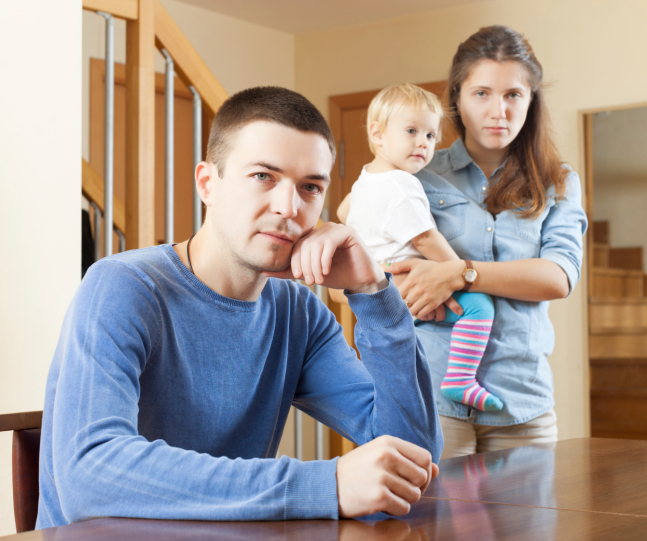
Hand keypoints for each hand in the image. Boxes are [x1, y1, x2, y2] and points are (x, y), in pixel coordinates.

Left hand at [262, 222, 386, 294]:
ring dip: (315, 265)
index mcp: (314, 236)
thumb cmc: (338, 276)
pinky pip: (329, 243)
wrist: (362, 281)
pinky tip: (327, 271)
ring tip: (319, 279)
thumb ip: (288, 272)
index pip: (297, 244)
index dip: (295, 260)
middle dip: (305, 264)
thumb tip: (264, 272)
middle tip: (310, 280)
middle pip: (305, 244)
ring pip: (316, 244)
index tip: (299, 277)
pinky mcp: (348, 231)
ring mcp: (337, 228)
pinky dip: (325, 259)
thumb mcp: (310, 274)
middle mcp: (324, 228)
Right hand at [336, 435, 438, 517]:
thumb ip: (407, 459)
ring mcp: (382, 477)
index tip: (415, 478)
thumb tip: (436, 469)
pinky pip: (404, 508)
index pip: (425, 457)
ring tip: (387, 494)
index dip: (425, 471)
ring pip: (415, 495)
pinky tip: (382, 503)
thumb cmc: (358, 469)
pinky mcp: (378, 497)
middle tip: (400, 489)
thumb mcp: (380, 455)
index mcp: (388, 442)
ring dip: (405, 499)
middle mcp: (386, 456)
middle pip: (423, 477)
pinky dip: (396, 510)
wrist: (329, 484)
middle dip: (417, 488)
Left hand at [388, 259, 464, 319]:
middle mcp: (416, 291)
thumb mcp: (415, 263)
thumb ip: (399, 266)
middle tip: (398, 307)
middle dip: (400, 306)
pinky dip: (418, 314)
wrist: (451, 274)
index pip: (396, 295)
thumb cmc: (432, 268)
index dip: (393, 298)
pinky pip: (422, 314)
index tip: (392, 299)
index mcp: (410, 281)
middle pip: (402, 304)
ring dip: (408, 311)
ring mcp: (425, 299)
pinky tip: (417, 311)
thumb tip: (385, 268)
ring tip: (407, 310)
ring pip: (411, 311)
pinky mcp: (433, 304)